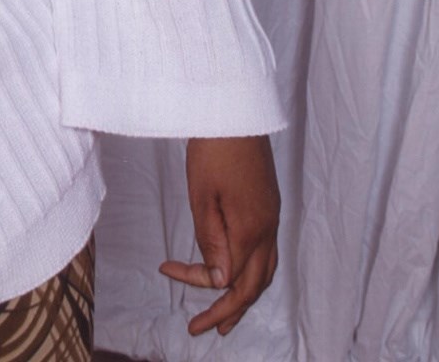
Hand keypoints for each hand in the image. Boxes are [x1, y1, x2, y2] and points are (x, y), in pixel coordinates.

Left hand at [159, 135, 278, 337]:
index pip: (230, 279)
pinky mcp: (269, 204)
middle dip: (229, 311)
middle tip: (204, 329)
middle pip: (254, 285)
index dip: (199, 286)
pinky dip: (250, 270)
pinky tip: (235, 268)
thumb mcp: (203, 196)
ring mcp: (272, 216)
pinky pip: (265, 251)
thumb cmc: (214, 149)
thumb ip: (211, 240)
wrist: (236, 109)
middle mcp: (268, 228)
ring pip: (264, 270)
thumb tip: (218, 280)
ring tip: (225, 313)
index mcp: (251, 230)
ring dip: (244, 294)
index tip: (166, 271)